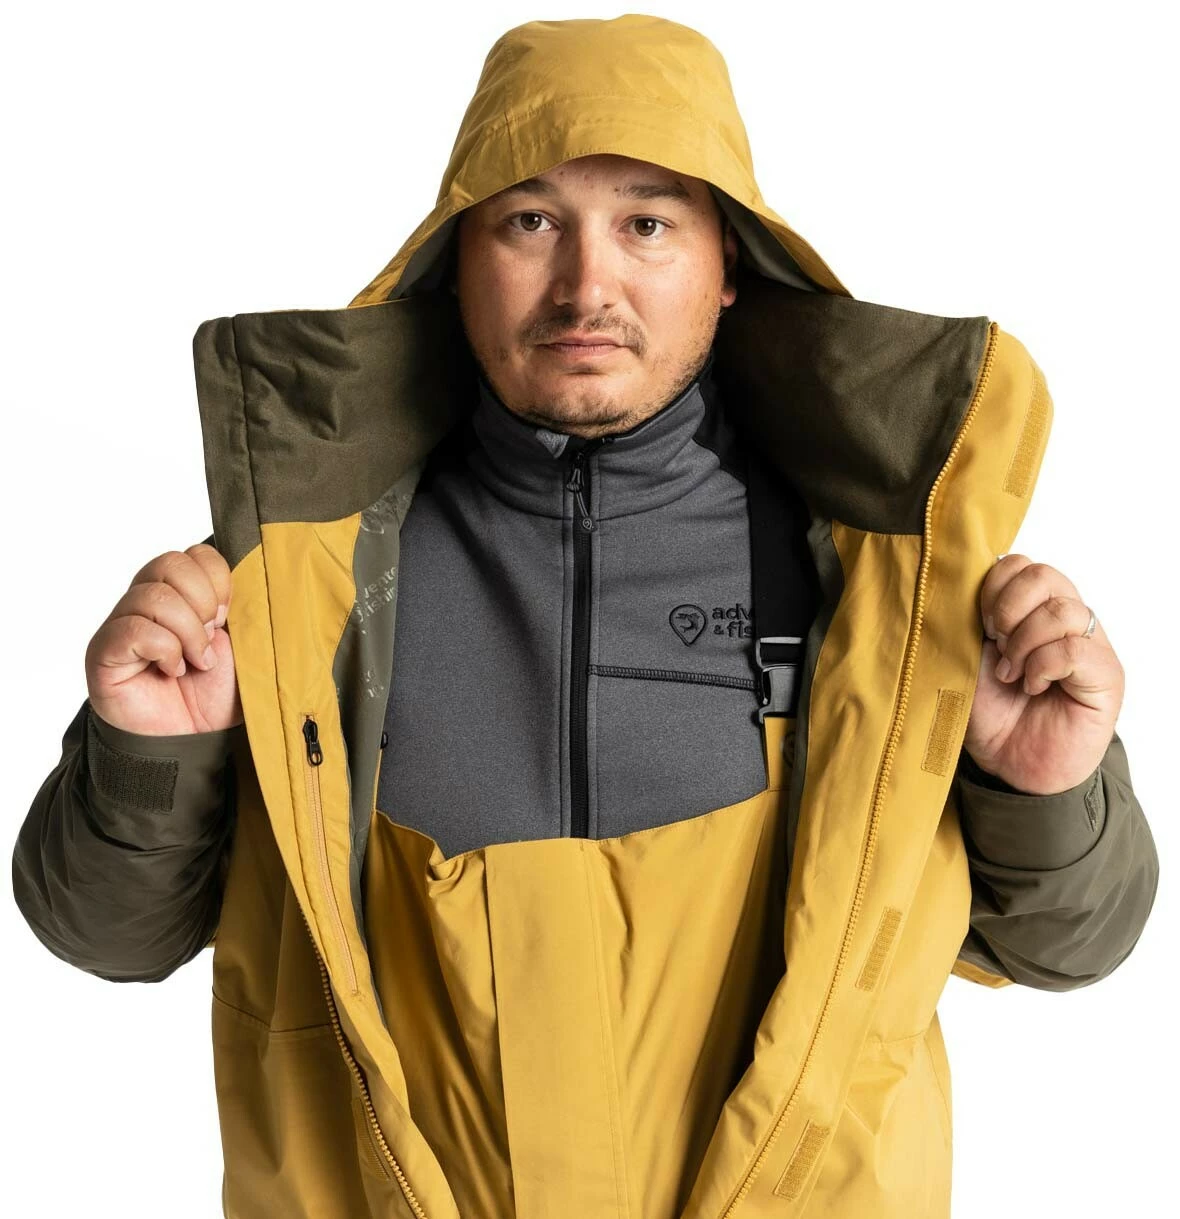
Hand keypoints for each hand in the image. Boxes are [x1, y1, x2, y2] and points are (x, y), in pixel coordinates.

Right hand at [85, 542, 240, 735]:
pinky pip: (134, 628)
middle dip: (203, 602)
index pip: (194, 554)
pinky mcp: (105, 651)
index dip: (217, 580)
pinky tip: (171, 671)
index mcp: (180, 594)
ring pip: (154, 596)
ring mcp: (122, 624)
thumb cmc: (214, 695)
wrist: (193, 741)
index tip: (226, 616)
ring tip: (195, 662)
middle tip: (210, 639)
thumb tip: (249, 576)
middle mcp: (147, 602)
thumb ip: (241, 610)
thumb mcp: (240, 647)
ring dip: (187, 632)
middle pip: (171, 564)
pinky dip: (164, 650)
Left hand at [962, 554, 1122, 794]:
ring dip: (1024, 643)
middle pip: (1043, 575)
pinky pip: (1075, 650)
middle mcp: (1064, 621)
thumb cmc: (990, 713)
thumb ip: (968, 621)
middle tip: (996, 645)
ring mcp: (1089, 645)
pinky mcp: (1105, 676)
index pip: (1018, 565)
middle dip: (1008, 608)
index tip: (979, 625)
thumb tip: (956, 585)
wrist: (1010, 767)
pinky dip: (1043, 667)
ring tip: (1010, 674)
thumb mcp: (967, 660)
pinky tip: (1031, 686)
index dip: (992, 588)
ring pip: (1061, 611)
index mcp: (1031, 610)